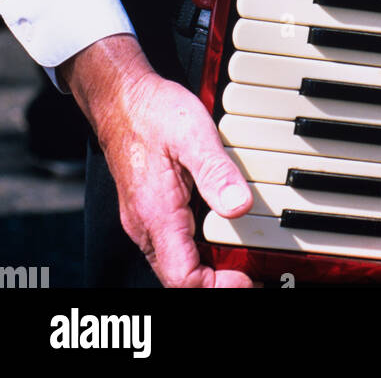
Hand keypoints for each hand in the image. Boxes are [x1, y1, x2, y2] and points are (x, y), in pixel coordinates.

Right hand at [60, 35, 254, 287]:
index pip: (184, 279)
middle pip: (180, 278)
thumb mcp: (193, 134)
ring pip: (176, 262)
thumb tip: (239, 207)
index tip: (247, 277)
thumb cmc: (153, 113)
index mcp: (157, 216)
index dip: (218, 288)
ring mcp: (145, 220)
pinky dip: (198, 248)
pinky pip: (172, 244)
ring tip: (243, 255)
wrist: (121, 97)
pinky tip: (220, 231)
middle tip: (253, 270)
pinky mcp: (148, 210)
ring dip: (208, 267)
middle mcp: (146, 226)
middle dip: (217, 282)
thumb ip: (215, 172)